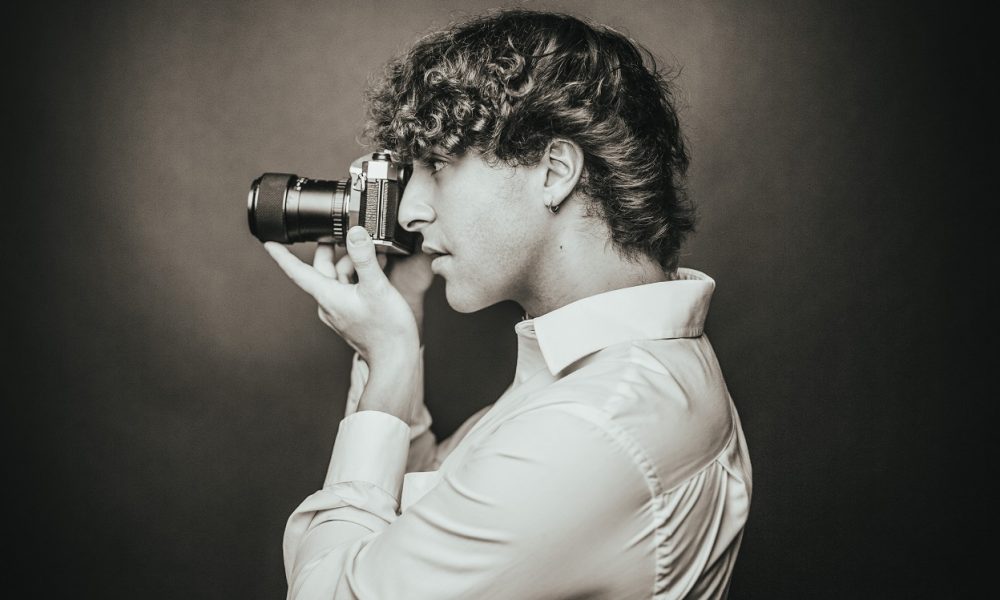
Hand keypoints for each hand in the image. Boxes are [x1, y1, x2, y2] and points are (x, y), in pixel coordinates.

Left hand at [264, 226, 419, 366]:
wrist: (396, 359)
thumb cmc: (387, 329)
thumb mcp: (376, 287)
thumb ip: (364, 258)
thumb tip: (355, 233)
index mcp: (327, 296)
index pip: (297, 272)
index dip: (282, 256)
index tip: (269, 243)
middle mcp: (329, 304)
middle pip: (322, 270)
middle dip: (333, 250)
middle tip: (343, 232)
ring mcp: (339, 311)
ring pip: (338, 278)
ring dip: (352, 263)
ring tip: (374, 252)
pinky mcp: (351, 315)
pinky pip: (348, 289)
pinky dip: (358, 276)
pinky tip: (376, 270)